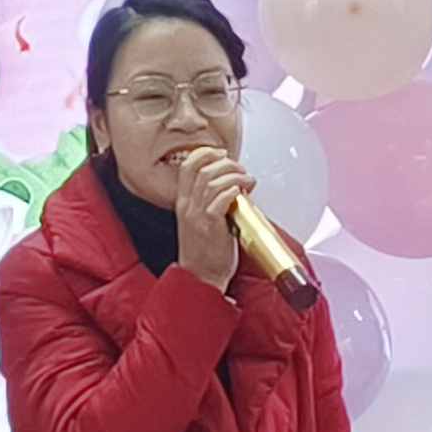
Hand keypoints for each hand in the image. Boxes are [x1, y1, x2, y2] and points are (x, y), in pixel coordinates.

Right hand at [174, 148, 253, 290]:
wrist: (201, 278)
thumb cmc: (206, 253)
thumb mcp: (201, 222)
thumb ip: (212, 202)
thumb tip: (234, 185)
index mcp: (183, 203)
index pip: (187, 166)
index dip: (205, 154)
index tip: (222, 154)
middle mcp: (188, 206)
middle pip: (203, 169)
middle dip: (227, 163)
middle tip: (241, 170)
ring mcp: (197, 216)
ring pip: (213, 181)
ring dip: (235, 176)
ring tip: (247, 182)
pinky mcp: (210, 226)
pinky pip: (221, 199)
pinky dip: (233, 191)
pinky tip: (242, 194)